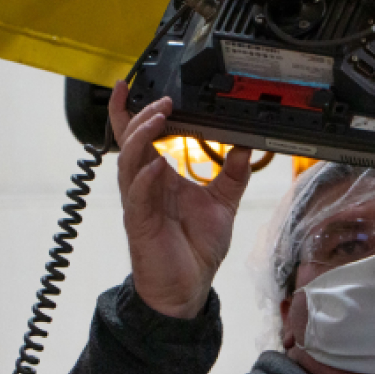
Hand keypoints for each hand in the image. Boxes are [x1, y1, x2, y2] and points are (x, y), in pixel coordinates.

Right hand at [109, 81, 252, 317]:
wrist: (188, 288)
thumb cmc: (196, 248)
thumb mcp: (223, 203)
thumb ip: (232, 174)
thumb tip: (245, 145)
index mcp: (161, 176)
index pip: (140, 137)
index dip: (131, 112)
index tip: (132, 86)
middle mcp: (145, 185)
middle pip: (131, 141)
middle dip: (142, 117)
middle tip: (162, 101)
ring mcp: (139, 203)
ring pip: (129, 162)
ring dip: (141, 138)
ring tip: (157, 118)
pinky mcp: (139, 223)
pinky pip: (137, 195)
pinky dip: (145, 177)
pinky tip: (156, 165)